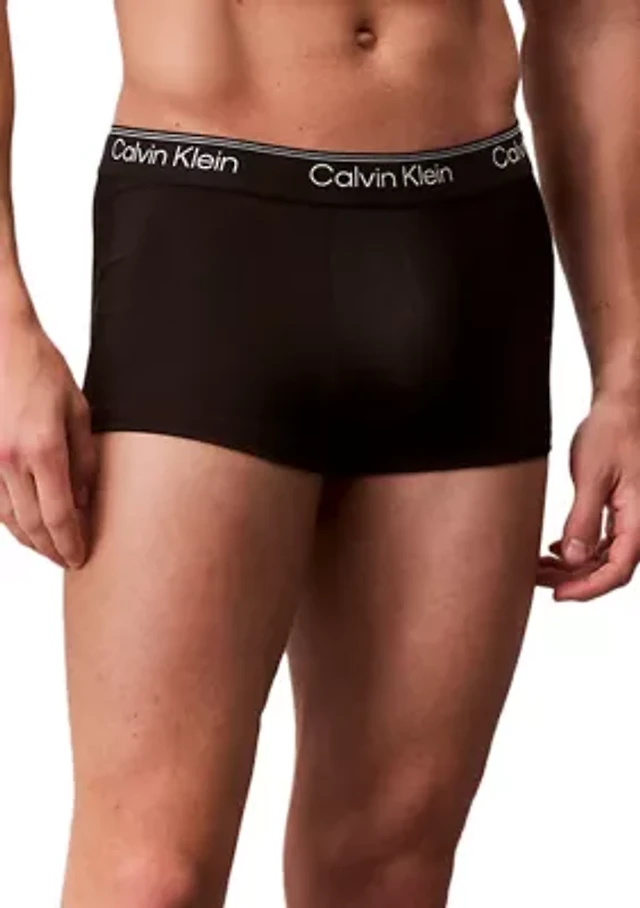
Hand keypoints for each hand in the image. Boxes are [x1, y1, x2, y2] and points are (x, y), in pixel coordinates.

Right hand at [0, 291, 97, 568]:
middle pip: (31, 525)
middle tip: (68, 559)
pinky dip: (10, 520)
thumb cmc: (42, 369)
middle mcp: (11, 460)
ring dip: (29, 540)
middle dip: (51, 549)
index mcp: (43, 448)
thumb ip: (83, 460)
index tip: (81, 557)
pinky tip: (24, 525)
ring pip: (8, 518)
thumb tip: (85, 500)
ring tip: (49, 549)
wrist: (0, 341)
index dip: (71, 543)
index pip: (60, 516)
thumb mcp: (78, 411)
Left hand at [537, 392, 639, 599]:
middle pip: (608, 569)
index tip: (558, 594)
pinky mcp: (622, 511)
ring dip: (573, 567)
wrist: (622, 407)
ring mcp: (632, 518)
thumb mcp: (593, 475)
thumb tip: (575, 559)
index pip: (617, 571)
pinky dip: (579, 550)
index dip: (587, 589)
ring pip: (603, 558)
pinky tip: (556, 549)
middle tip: (536, 579)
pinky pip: (603, 542)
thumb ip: (584, 519)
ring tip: (539, 566)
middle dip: (572, 580)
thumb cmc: (614, 432)